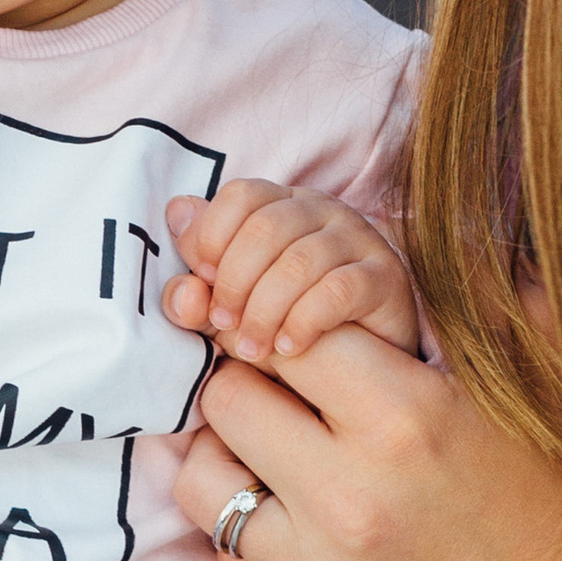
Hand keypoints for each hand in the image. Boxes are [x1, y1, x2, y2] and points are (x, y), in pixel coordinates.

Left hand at [162, 180, 418, 363]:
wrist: (364, 366)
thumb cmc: (287, 325)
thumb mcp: (236, 306)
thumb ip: (200, 279)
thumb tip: (175, 214)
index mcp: (282, 204)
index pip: (241, 194)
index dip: (212, 235)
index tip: (201, 281)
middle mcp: (323, 210)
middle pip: (267, 226)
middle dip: (234, 282)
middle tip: (222, 326)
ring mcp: (359, 239)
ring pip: (300, 260)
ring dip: (264, 310)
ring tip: (251, 348)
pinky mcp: (385, 277)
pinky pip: (339, 289)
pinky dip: (304, 321)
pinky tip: (290, 347)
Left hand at [171, 320, 561, 560]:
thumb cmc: (561, 473)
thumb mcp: (520, 361)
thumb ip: (443, 289)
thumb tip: (381, 215)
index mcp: (407, 417)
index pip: (283, 329)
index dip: (293, 320)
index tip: (309, 334)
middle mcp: (353, 500)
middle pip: (229, 396)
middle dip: (256, 379)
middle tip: (295, 389)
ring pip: (203, 478)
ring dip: (234, 452)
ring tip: (286, 447)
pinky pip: (227, 552)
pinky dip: (250, 520)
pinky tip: (299, 508)